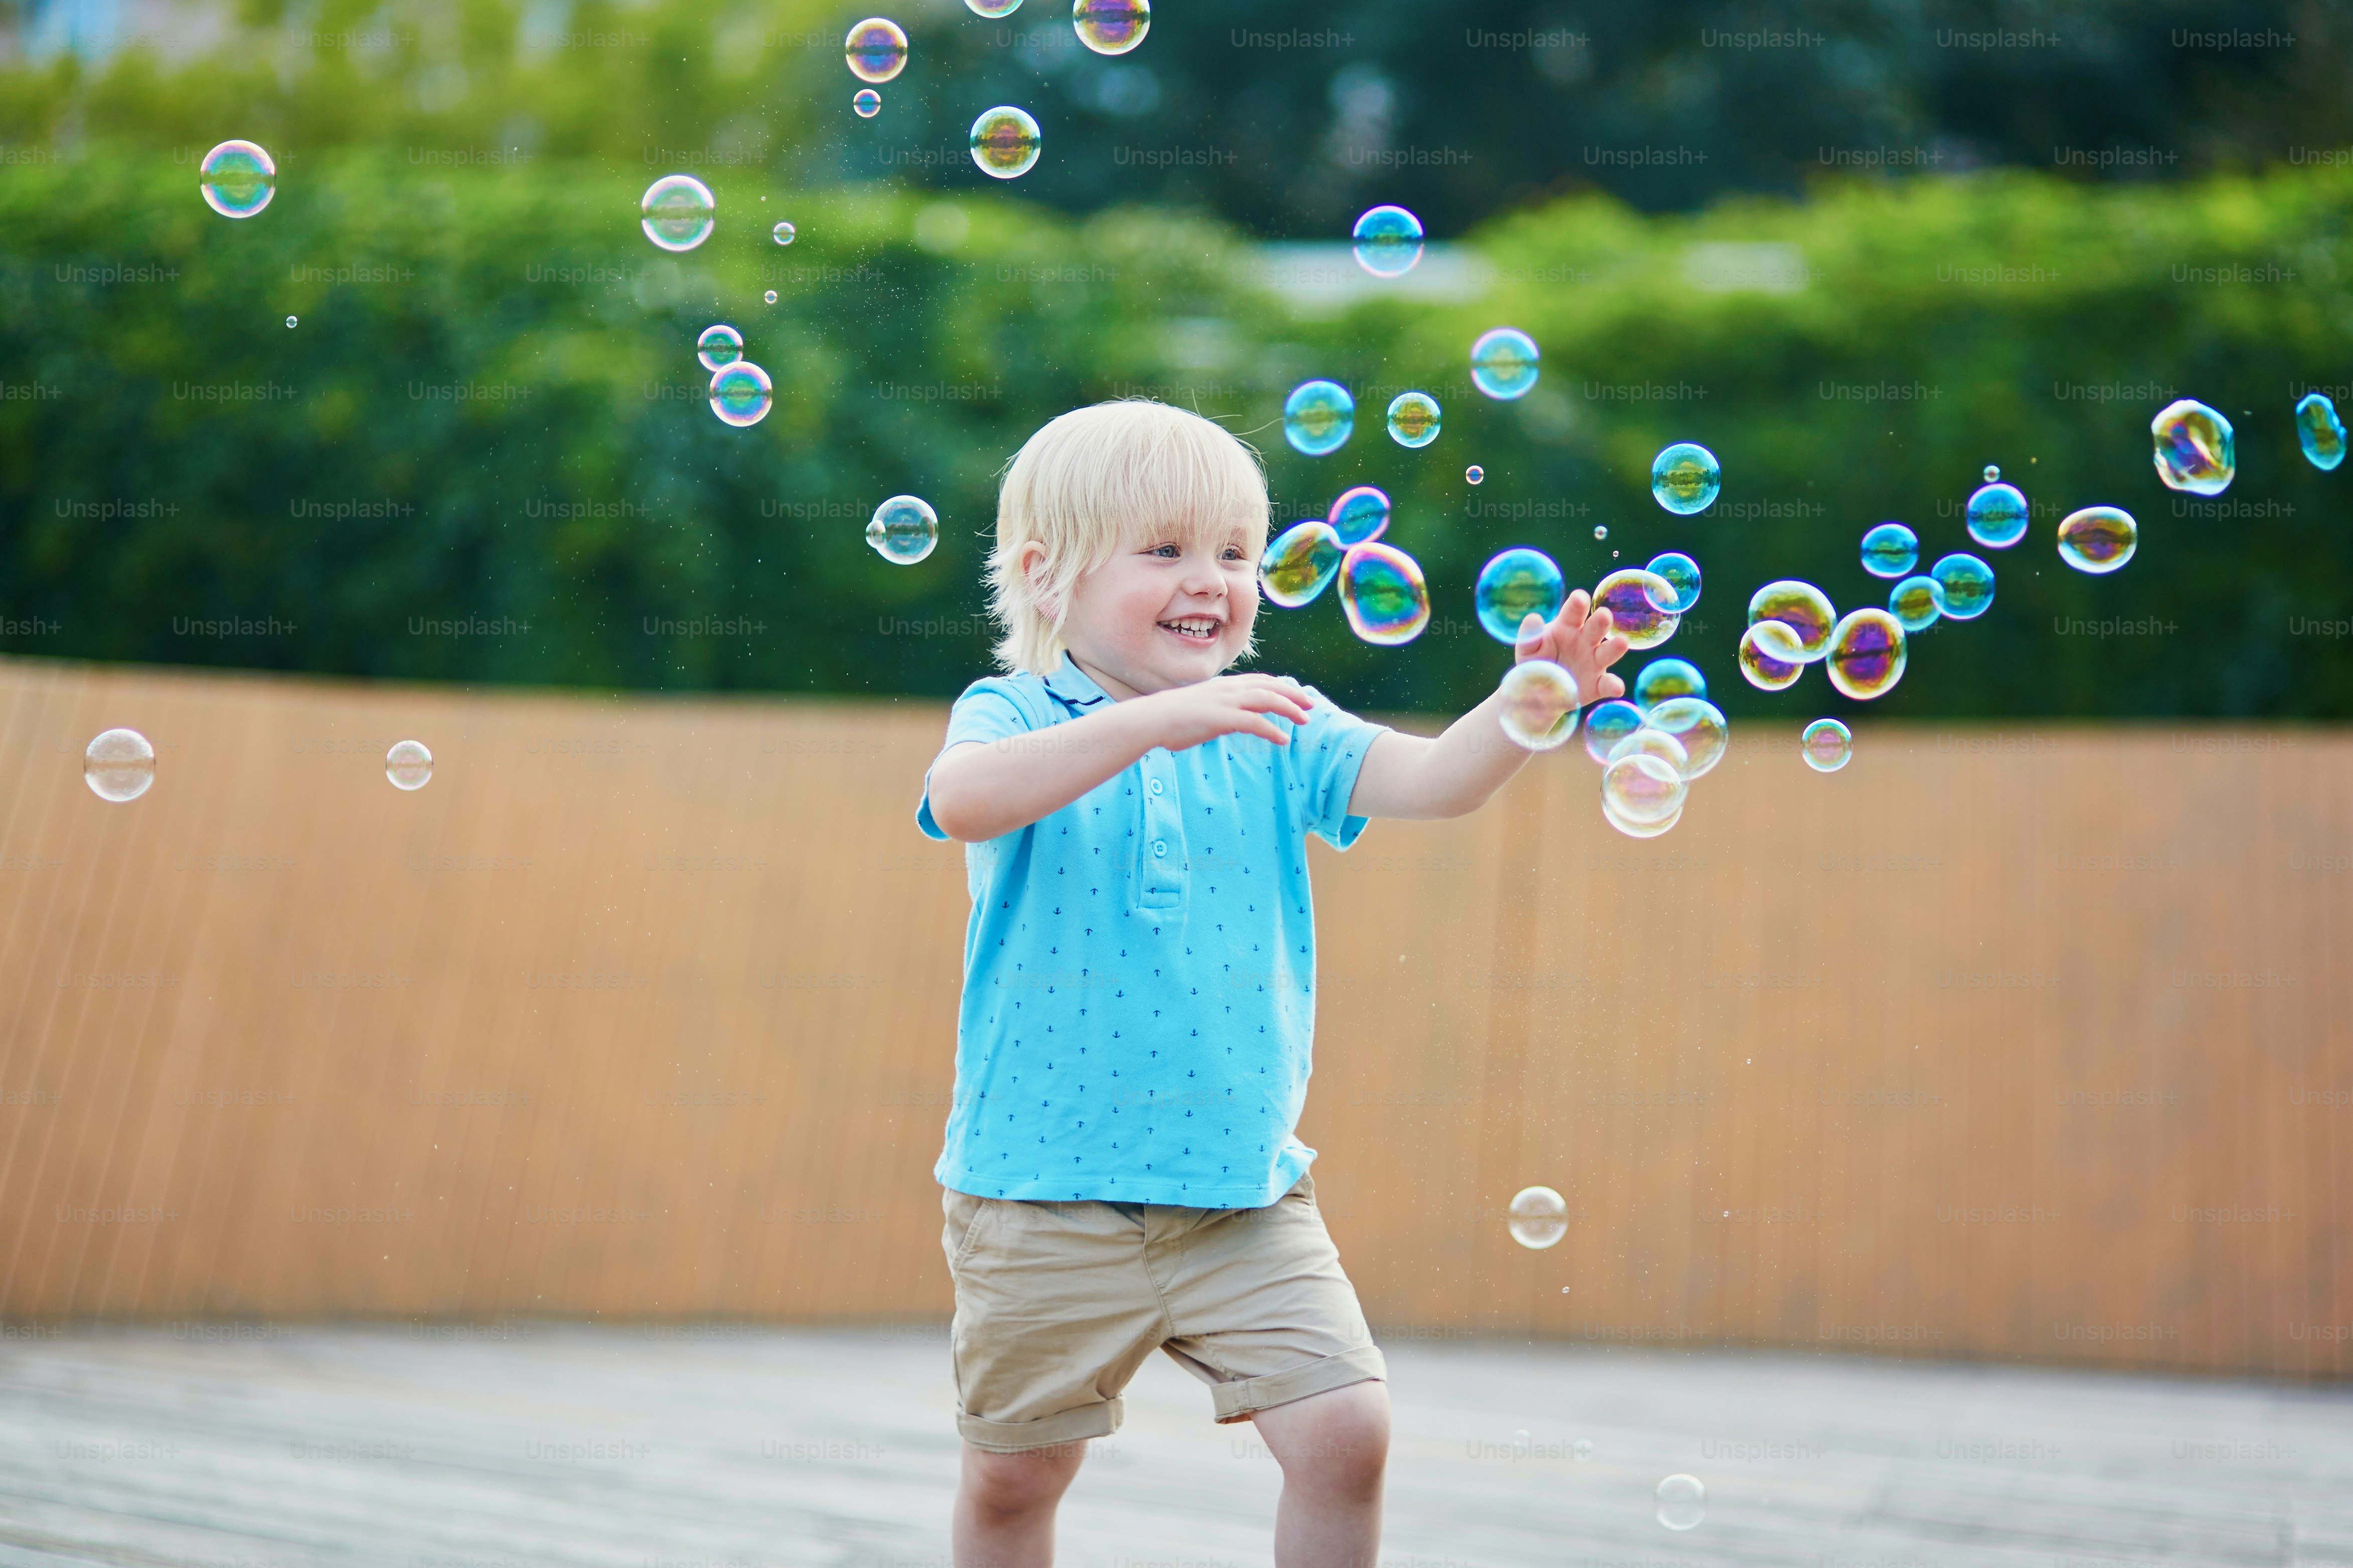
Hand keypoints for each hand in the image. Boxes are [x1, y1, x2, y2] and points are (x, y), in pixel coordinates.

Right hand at [1138, 674, 1316, 749]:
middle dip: (1293, 695)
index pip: (1261, 680)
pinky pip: (1254, 722)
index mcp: (1225, 685)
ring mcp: (1226, 701)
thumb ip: (1223, 710)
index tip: (1298, 695)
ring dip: (1289, 709)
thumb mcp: (1204, 707)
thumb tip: (1237, 720)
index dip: (1282, 686)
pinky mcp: (1221, 717)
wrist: (1153, 719)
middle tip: (1311, 706)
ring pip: (1267, 700)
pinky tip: (1283, 739)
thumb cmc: (1174, 717)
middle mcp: (1229, 688)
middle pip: (1270, 686)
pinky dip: (1272, 729)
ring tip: (1304, 721)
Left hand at [1514, 591, 1627, 704]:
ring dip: (1615, 646)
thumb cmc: (1535, 664)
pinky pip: (1607, 684)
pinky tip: (1617, 688)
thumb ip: (1530, 636)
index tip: (1580, 599)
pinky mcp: (1597, 685)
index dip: (1578, 604)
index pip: (1574, 612)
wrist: (1535, 695)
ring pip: (1608, 651)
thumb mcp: (1527, 651)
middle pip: (1596, 627)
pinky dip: (1614, 685)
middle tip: (1604, 615)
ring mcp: (1594, 662)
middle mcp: (1585, 641)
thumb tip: (1533, 617)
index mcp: (1567, 627)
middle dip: (1601, 620)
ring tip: (1622, 642)